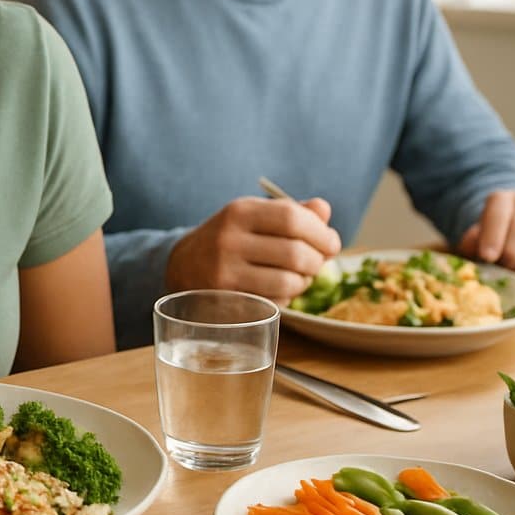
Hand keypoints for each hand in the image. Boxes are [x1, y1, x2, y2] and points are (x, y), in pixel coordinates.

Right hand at [165, 196, 340, 303]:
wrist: (183, 265)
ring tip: (299, 277)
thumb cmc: (231, 239)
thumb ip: (290, 211)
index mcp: (239, 212)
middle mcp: (229, 240)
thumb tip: (324, 210)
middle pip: (296, 253)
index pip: (292, 217)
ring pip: (289, 282)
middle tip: (317, 264)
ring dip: (304, 283)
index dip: (321, 233)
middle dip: (317, 262)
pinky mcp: (227, 301)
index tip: (331, 243)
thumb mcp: (253, 216)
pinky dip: (287, 299)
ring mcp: (225, 272)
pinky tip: (277, 290)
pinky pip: (275, 303)